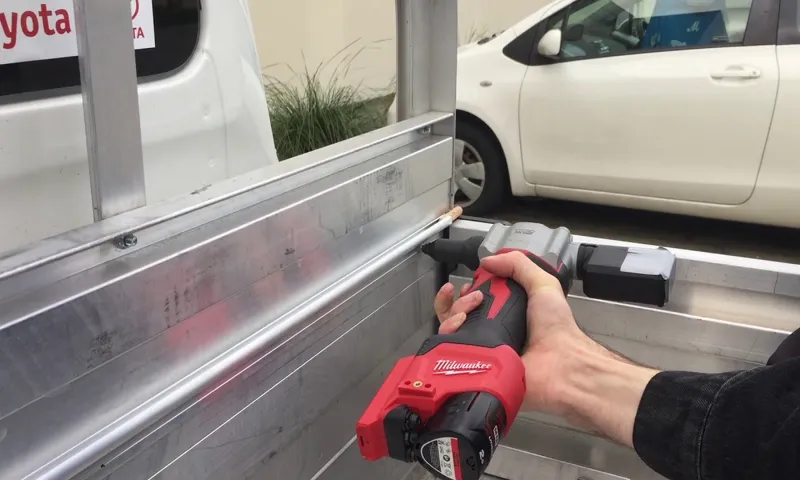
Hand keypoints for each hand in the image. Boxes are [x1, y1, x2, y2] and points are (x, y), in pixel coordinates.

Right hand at [434, 251, 658, 446]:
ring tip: (465, 314)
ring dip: (451, 315)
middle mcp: (491, 334)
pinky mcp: (477, 368)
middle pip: (457, 316)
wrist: (561, 364)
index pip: (473, 303)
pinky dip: (448, 337)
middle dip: (456, 302)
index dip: (466, 293)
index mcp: (506, 317)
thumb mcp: (543, 285)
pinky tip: (457, 328)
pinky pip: (452, 353)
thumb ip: (519, 266)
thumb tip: (487, 260)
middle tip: (472, 298)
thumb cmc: (557, 329)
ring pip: (450, 333)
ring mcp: (482, 353)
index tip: (466, 286)